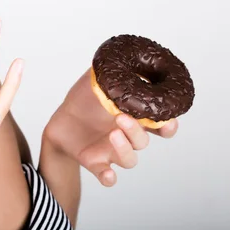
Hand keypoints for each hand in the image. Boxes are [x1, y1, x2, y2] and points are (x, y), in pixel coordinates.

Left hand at [44, 68, 177, 186]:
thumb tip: (120, 51)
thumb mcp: (95, 81)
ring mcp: (112, 151)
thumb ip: (110, 70)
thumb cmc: (83, 100)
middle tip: (122, 118)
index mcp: (133, 117)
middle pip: (144, 141)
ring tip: (112, 134)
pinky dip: (109, 178)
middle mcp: (127, 136)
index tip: (169, 120)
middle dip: (138, 132)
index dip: (169, 125)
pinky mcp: (96, 162)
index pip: (160, 125)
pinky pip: (108, 176)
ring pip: (130, 159)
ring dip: (125, 149)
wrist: (60, 121)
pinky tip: (108, 174)